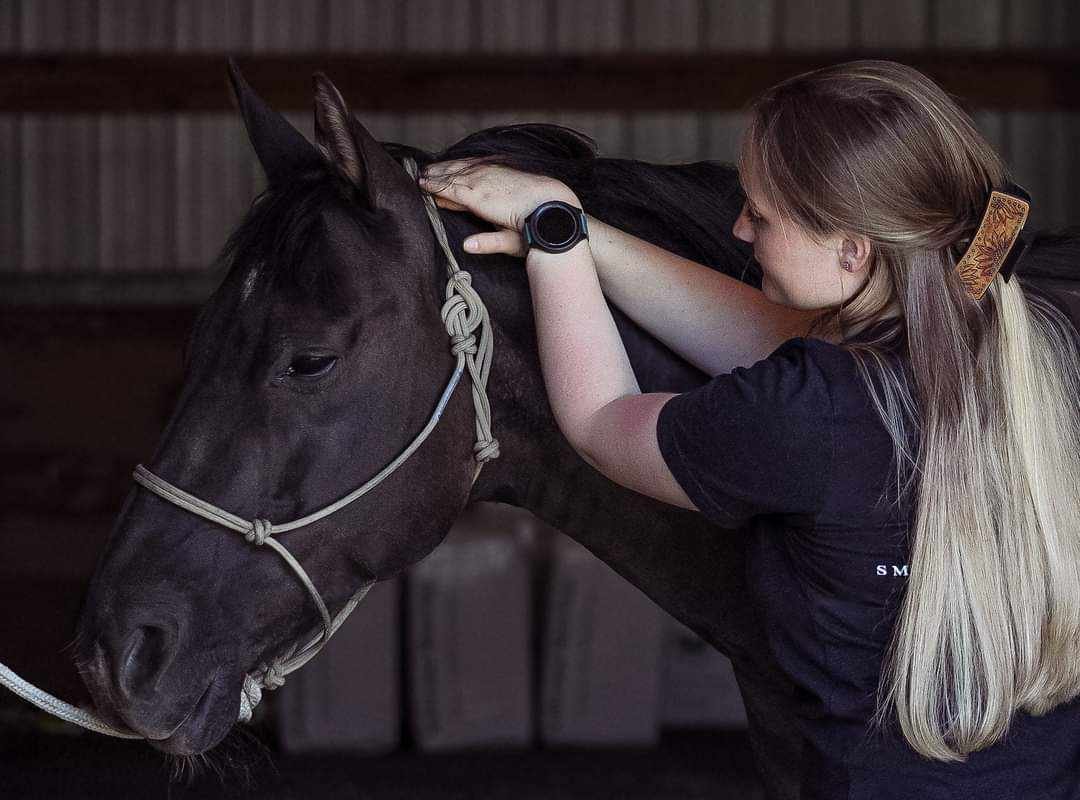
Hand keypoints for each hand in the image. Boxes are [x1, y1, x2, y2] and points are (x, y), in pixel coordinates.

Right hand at [418, 158, 579, 256]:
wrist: (559, 209)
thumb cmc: (535, 232)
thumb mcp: (513, 242)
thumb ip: (490, 242)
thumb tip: (467, 246)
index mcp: (487, 200)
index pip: (455, 191)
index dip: (437, 188)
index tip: (421, 185)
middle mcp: (490, 183)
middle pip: (457, 176)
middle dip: (438, 175)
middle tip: (419, 174)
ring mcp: (498, 174)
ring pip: (467, 169)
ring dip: (449, 168)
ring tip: (434, 168)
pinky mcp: (506, 171)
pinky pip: (480, 164)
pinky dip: (466, 164)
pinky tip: (460, 164)